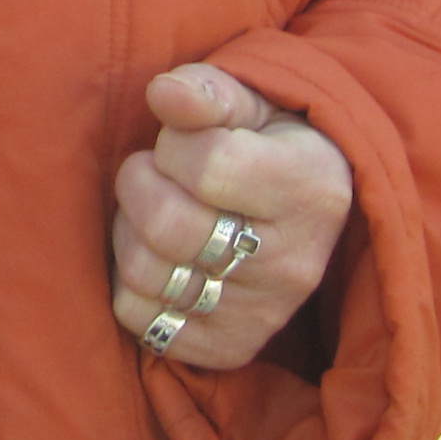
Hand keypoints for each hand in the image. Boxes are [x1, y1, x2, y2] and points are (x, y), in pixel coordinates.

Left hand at [109, 64, 356, 371]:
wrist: (299, 212)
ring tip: (156, 213)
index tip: (181, 141)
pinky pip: (143, 321)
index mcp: (310, 186)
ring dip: (130, 233)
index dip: (172, 144)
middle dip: (139, 185)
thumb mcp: (247, 102)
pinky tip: (159, 258)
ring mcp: (266, 313)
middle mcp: (297, 261)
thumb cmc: (262, 143)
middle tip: (154, 173)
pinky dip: (132, 286)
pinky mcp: (232, 348)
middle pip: (169, 226)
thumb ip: (206, 91)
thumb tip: (164, 93)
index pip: (206, 163)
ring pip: (146, 275)